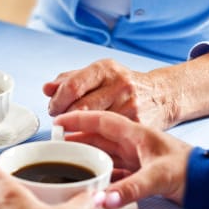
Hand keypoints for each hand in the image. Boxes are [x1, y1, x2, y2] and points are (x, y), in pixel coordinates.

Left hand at [43, 52, 208, 129]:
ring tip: (73, 131)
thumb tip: (47, 88)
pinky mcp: (138, 123)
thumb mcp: (98, 74)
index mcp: (106, 69)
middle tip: (60, 123)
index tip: (53, 109)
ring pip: (94, 124)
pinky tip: (90, 140)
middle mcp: (119, 84)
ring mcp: (130, 105)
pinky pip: (109, 136)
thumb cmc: (123, 83)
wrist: (162, 95)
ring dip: (78, 130)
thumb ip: (70, 80)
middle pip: (81, 107)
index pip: (73, 85)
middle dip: (65, 117)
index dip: (57, 101)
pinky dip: (95, 140)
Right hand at [54, 110, 192, 208]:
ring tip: (66, 157)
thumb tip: (99, 200)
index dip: (79, 119)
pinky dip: (98, 170)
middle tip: (55, 142)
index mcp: (135, 133)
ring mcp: (134, 157)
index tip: (59, 121)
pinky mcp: (138, 171)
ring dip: (86, 153)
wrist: (208, 182)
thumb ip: (128, 189)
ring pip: (103, 152)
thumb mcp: (156, 177)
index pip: (101, 120)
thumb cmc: (188, 171)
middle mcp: (132, 143)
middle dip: (77, 136)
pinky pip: (112, 167)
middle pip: (98, 136)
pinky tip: (88, 174)